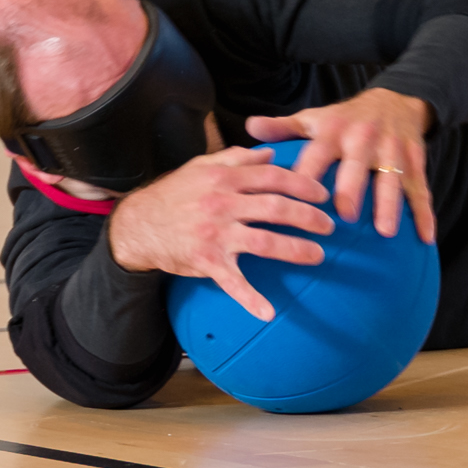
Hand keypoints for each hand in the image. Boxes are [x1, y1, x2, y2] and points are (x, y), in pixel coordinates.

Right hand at [96, 145, 335, 320]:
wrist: (138, 225)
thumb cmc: (173, 194)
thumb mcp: (201, 166)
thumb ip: (236, 158)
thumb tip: (270, 154)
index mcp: (223, 178)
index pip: (272, 177)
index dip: (302, 184)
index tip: (323, 194)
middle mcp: (222, 204)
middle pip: (276, 208)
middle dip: (309, 217)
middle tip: (329, 225)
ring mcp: (215, 234)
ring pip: (265, 242)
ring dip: (296, 249)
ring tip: (316, 254)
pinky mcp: (207, 261)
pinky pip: (232, 282)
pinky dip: (250, 299)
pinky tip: (268, 313)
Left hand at [247, 87, 436, 242]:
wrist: (396, 100)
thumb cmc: (344, 119)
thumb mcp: (313, 118)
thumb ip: (282, 127)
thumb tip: (250, 127)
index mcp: (333, 131)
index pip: (316, 155)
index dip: (306, 176)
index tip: (294, 200)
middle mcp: (363, 140)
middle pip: (357, 166)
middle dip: (352, 189)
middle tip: (344, 216)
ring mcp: (392, 151)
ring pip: (393, 179)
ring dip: (390, 204)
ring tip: (385, 231)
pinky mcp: (415, 161)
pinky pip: (421, 189)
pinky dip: (426, 214)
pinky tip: (426, 238)